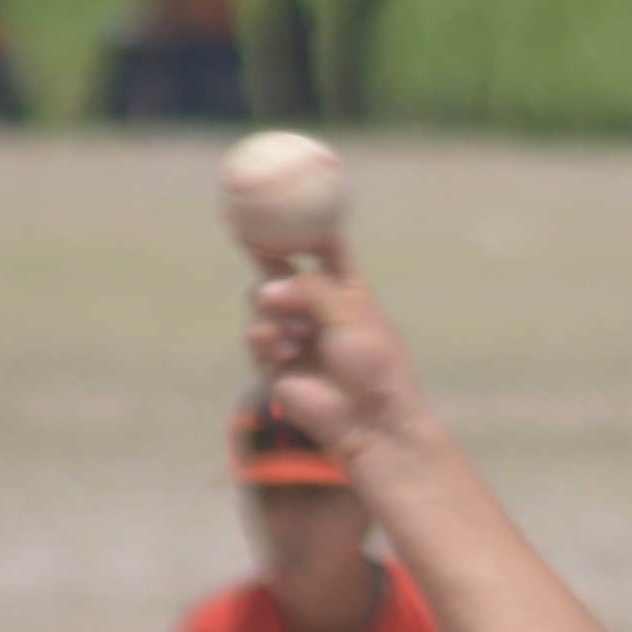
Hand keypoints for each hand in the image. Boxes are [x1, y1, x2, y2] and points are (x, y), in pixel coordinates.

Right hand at [246, 238, 426, 478]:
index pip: (325, 249)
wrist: (371, 422)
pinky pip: (257, 337)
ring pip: (262, 303)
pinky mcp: (276, 365)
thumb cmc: (374, 365)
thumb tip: (268, 289)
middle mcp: (319, 310)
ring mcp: (296, 336)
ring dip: (275, 314)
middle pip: (282, 272)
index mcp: (348, 292)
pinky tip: (286, 352)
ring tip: (296, 336)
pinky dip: (267, 340)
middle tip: (257, 252)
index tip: (283, 209)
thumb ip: (311, 287)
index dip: (305, 228)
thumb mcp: (350, 311)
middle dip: (272, 267)